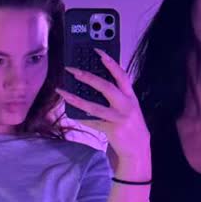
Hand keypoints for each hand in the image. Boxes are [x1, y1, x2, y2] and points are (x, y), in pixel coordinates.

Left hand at [63, 50, 150, 174]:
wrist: (138, 150)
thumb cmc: (130, 125)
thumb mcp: (129, 107)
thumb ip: (118, 95)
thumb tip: (93, 82)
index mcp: (131, 96)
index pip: (121, 74)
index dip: (110, 61)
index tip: (97, 51)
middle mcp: (127, 105)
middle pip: (106, 87)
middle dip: (87, 77)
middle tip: (72, 70)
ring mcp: (120, 118)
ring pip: (94, 106)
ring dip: (75, 98)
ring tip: (62, 91)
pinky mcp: (112, 130)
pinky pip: (91, 122)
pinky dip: (80, 117)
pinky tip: (70, 112)